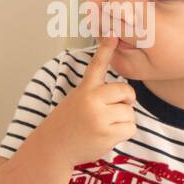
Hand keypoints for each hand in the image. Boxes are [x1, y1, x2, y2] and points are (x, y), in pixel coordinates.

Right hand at [35, 35, 137, 167]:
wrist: (53, 149)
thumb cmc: (67, 125)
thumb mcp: (76, 102)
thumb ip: (96, 94)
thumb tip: (125, 94)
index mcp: (83, 91)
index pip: (97, 66)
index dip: (106, 49)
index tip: (113, 34)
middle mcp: (90, 101)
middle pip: (126, 91)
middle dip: (126, 101)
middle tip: (114, 110)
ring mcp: (99, 118)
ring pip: (130, 113)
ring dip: (123, 121)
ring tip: (104, 127)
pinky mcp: (106, 134)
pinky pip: (130, 128)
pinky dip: (123, 134)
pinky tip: (106, 136)